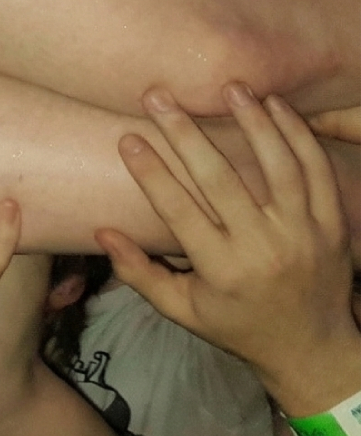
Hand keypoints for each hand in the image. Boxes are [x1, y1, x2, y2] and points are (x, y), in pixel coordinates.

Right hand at [97, 86, 360, 409]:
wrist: (315, 348)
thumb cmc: (238, 326)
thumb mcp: (183, 310)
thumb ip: (139, 273)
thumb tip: (101, 232)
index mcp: (223, 270)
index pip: (179, 211)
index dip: (151, 172)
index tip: (127, 137)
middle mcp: (264, 249)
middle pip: (222, 181)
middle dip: (186, 133)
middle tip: (158, 95)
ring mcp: (304, 234)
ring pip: (278, 167)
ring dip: (253, 122)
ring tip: (229, 87)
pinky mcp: (333, 225)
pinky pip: (317, 172)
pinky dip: (297, 136)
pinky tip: (275, 106)